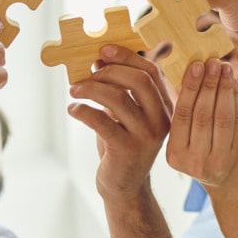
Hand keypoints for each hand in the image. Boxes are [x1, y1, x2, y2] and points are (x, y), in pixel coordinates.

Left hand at [67, 45, 171, 201]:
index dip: (127, 56)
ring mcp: (145, 136)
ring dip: (91, 88)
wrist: (124, 186)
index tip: (104, 50)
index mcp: (164, 106)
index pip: (152, 71)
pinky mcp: (126, 150)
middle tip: (89, 71)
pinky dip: (83, 110)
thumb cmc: (122, 142)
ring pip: (118, 98)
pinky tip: (73, 110)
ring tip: (74, 90)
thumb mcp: (128, 114)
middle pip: (139, 81)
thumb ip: (122, 89)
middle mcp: (160, 120)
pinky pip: (101, 121)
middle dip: (110, 70)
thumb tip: (98, 59)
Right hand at [166, 59, 237, 191]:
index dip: (190, 88)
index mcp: (175, 155)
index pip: (182, 115)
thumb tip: (189, 71)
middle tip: (212, 62)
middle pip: (202, 114)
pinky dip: (237, 98)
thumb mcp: (185, 141)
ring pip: (222, 116)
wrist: (230, 183)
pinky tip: (234, 83)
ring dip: (224, 88)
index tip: (195, 65)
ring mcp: (219, 161)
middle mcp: (195, 161)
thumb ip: (184, 114)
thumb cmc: (202, 152)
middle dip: (208, 84)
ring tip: (225, 67)